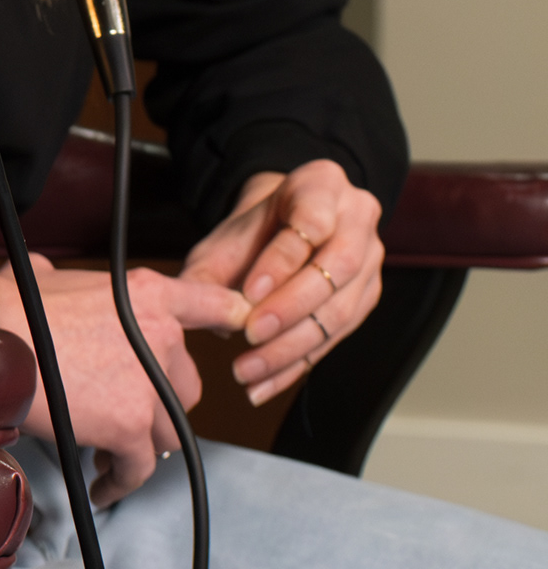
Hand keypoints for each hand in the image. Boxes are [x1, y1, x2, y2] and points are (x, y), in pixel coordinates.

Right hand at [0, 255, 249, 503]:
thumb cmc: (11, 307)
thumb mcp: (49, 277)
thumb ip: (68, 282)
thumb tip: (50, 277)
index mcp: (145, 295)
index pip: (210, 303)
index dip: (228, 317)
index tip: (239, 328)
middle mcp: (160, 336)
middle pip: (186, 386)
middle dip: (160, 407)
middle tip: (131, 419)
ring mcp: (150, 384)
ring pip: (168, 432)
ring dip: (142, 446)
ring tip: (110, 455)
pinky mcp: (132, 426)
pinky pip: (140, 467)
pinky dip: (122, 482)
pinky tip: (104, 487)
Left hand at [181, 161, 382, 406]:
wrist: (280, 229)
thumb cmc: (255, 231)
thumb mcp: (226, 237)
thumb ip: (209, 270)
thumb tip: (198, 309)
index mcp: (323, 185)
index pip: (312, 223)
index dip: (280, 261)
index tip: (248, 293)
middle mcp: (357, 218)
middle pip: (336, 268)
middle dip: (290, 308)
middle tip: (251, 334)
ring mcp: (370, 260)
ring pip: (342, 308)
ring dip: (292, 346)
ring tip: (249, 368)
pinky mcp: (367, 298)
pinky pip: (336, 337)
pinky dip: (297, 364)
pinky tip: (265, 383)